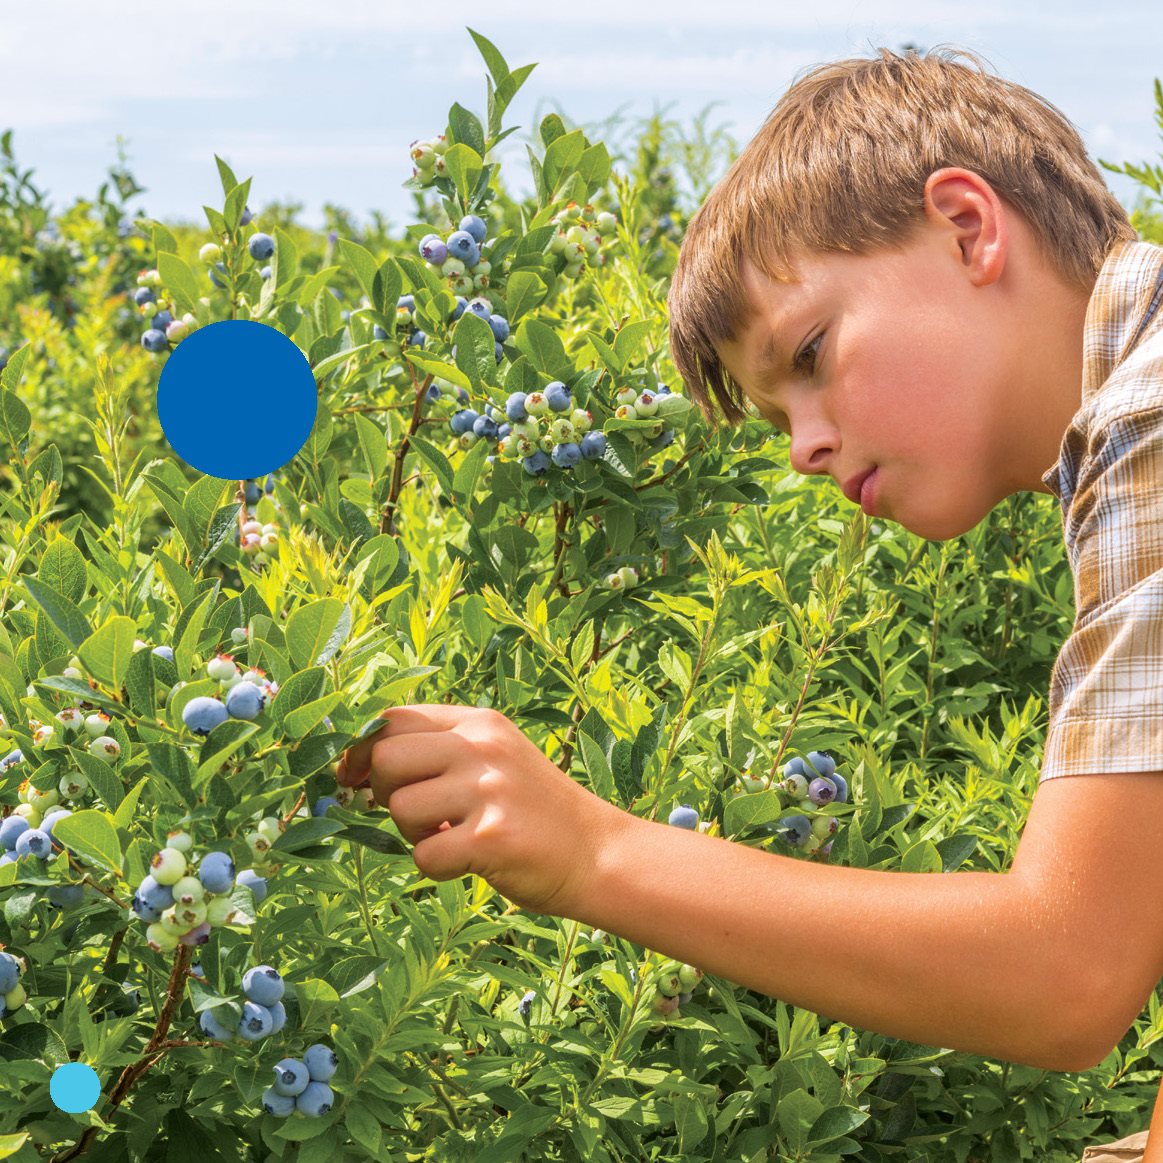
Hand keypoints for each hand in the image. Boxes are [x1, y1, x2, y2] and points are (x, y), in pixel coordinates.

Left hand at [336, 704, 621, 917]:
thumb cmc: (534, 810)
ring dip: (414, 834)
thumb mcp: (496, 758)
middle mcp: (483, 747)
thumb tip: (358, 766)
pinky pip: (423, 855)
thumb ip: (441, 751)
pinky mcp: (491, 838)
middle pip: (385, 757)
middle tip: (421, 815)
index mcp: (480, 723)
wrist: (598, 853)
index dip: (362, 751)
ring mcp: (488, 791)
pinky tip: (468, 862)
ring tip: (453, 836)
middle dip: (385, 792)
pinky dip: (436, 868)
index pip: (393, 719)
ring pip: (399, 808)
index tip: (355, 779)